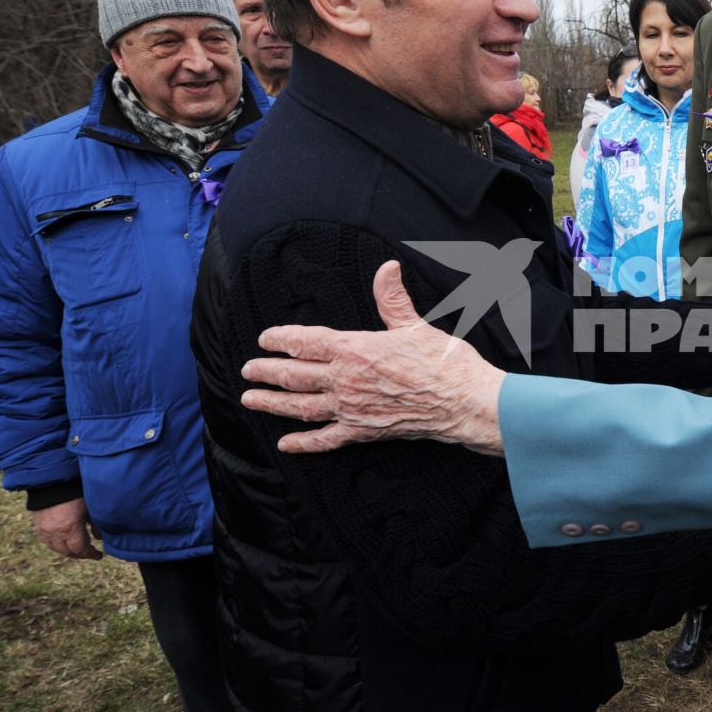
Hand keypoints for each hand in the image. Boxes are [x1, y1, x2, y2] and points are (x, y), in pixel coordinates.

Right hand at [33, 496, 100, 559]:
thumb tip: (100, 538)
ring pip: (55, 548)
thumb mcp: (90, 507)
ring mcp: (44, 529)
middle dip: (79, 554)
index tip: (99, 555)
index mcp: (70, 528)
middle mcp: (55, 532)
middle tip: (89, 552)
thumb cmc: (76, 491)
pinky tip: (63, 542)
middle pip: (67, 551)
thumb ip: (96, 524)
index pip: (80, 549)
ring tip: (77, 549)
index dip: (90, 554)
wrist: (53, 479)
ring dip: (67, 550)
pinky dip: (55, 544)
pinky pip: (46, 541)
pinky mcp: (37, 524)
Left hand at [241, 261, 507, 454]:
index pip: (306, 341)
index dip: (282, 338)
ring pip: (300, 406)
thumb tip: (387, 268)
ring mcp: (351, 408)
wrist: (463, 401)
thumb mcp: (415, 325)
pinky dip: (304, 443)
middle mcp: (345, 380)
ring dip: (272, 403)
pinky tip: (286, 444)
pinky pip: (326, 440)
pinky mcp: (363, 432)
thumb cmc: (443, 361)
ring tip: (250, 399)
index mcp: (355, 349)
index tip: (265, 338)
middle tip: (247, 370)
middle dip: (266, 371)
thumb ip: (392, 299)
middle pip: (294, 374)